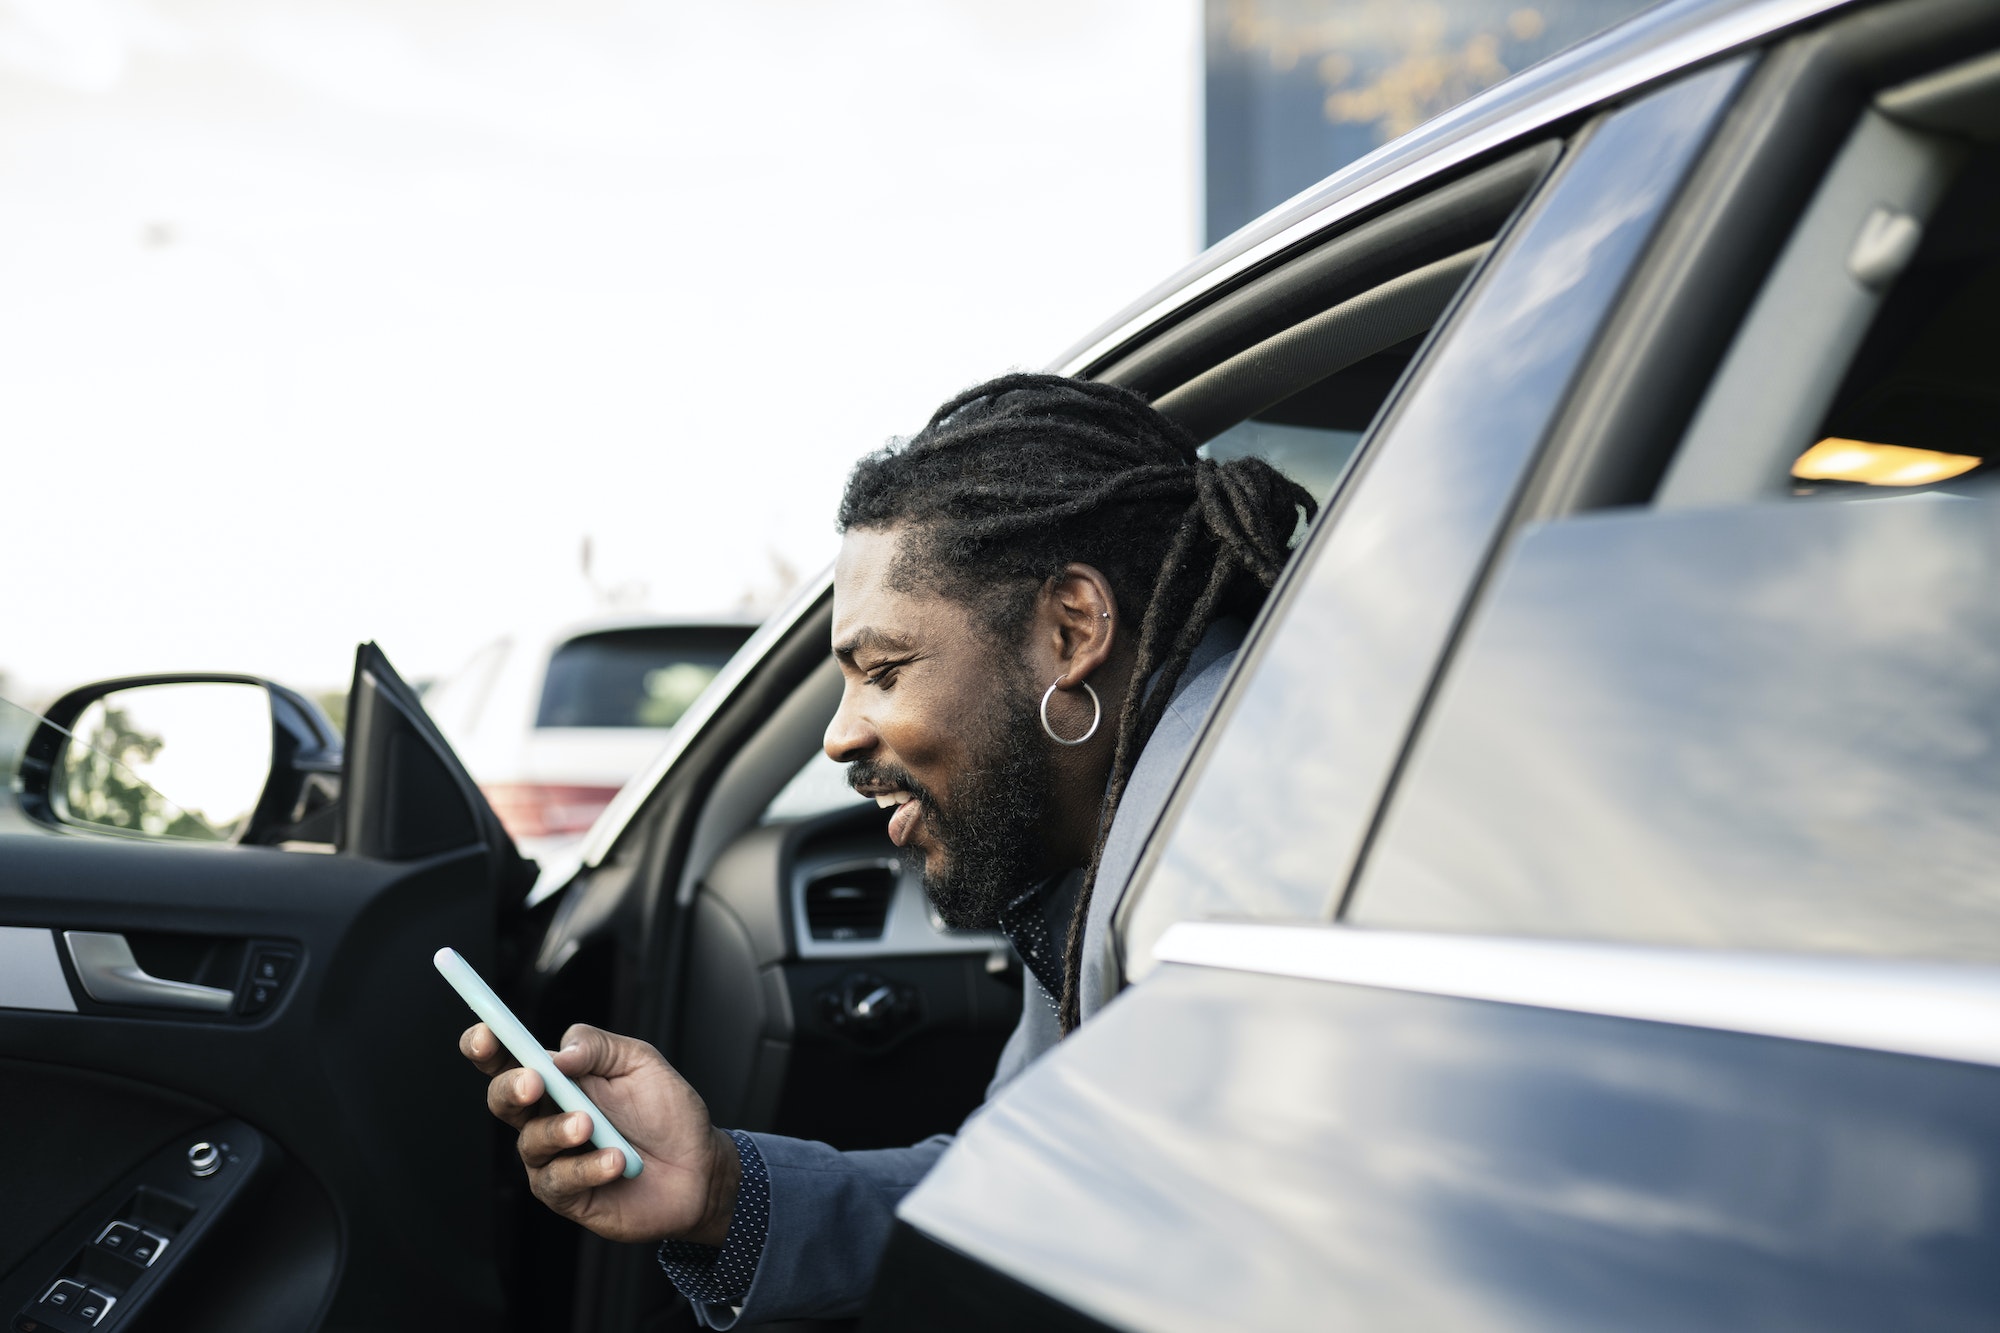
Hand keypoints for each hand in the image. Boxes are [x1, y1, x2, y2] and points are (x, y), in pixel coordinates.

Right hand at [460, 1022, 739, 1244]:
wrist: (700, 1168)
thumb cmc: (666, 1112)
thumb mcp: (640, 1062)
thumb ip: (598, 1047)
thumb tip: (559, 1053)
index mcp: (557, 1078)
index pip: (508, 1058)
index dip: (487, 1045)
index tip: (486, 1032)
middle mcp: (546, 1117)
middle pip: (503, 1100)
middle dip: (511, 1088)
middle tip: (535, 1082)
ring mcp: (553, 1158)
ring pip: (531, 1142)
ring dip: (559, 1130)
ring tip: (591, 1125)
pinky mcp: (567, 1195)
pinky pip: (560, 1181)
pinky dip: (588, 1167)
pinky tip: (617, 1160)